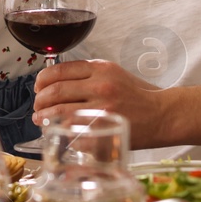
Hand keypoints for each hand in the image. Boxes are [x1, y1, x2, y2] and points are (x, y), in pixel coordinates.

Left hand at [31, 59, 168, 145]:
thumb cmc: (138, 96)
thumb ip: (88, 75)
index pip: (59, 70)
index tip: (38, 87)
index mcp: (101, 69)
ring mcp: (102, 109)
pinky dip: (61, 132)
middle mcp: (100, 86)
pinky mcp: (105, 130)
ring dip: (44, 117)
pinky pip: (73, 131)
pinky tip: (58, 132)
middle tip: (37, 106)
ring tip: (40, 119)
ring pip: (60, 112)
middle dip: (40, 100)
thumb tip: (56, 81)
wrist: (162, 114)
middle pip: (55, 91)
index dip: (42, 80)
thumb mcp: (114, 74)